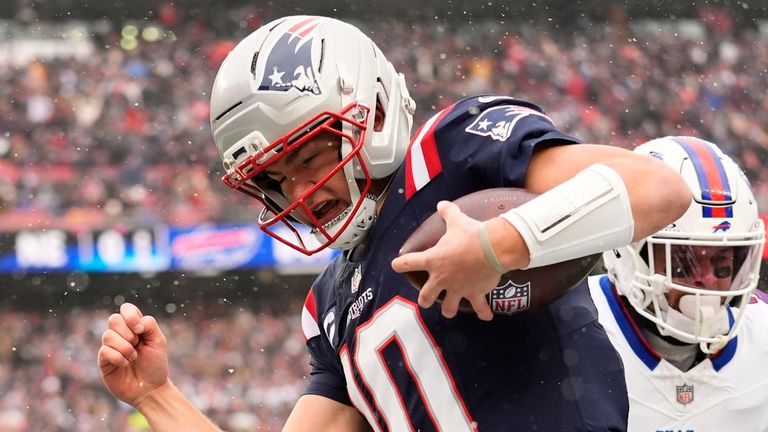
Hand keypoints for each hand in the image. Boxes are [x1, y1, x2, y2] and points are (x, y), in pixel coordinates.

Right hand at [98, 302, 168, 406]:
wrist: (150, 388)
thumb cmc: (155, 364)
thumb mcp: (159, 341)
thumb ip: (150, 325)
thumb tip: (135, 322)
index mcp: (134, 327)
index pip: (126, 308)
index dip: (130, 315)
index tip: (140, 330)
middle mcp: (120, 335)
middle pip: (114, 319)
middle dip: (127, 333)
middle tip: (137, 344)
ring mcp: (111, 347)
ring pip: (107, 335)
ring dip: (125, 347)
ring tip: (133, 357)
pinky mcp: (103, 361)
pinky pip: (104, 351)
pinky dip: (118, 357)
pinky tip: (125, 364)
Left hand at [391, 201, 501, 320]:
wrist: (493, 248)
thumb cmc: (472, 235)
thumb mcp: (457, 220)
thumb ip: (447, 213)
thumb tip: (442, 205)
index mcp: (433, 260)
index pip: (410, 263)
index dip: (400, 265)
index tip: (396, 266)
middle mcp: (442, 278)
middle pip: (426, 296)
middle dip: (424, 299)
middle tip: (425, 300)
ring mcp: (458, 288)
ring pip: (448, 307)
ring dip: (449, 309)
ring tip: (449, 310)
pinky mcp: (475, 293)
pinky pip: (479, 307)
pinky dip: (483, 313)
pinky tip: (486, 317)